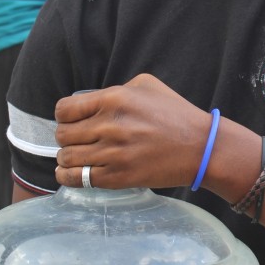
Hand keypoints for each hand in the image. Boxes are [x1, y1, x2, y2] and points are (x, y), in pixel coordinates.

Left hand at [55, 74, 211, 189]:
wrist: (201, 148)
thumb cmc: (176, 114)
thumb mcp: (147, 86)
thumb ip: (115, 90)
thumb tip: (89, 102)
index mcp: (114, 99)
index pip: (65, 109)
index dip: (64, 116)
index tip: (71, 121)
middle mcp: (110, 125)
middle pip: (63, 134)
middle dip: (67, 137)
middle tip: (78, 140)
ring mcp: (113, 153)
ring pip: (67, 157)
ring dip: (68, 157)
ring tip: (77, 157)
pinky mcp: (118, 177)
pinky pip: (77, 178)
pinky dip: (68, 177)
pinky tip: (73, 173)